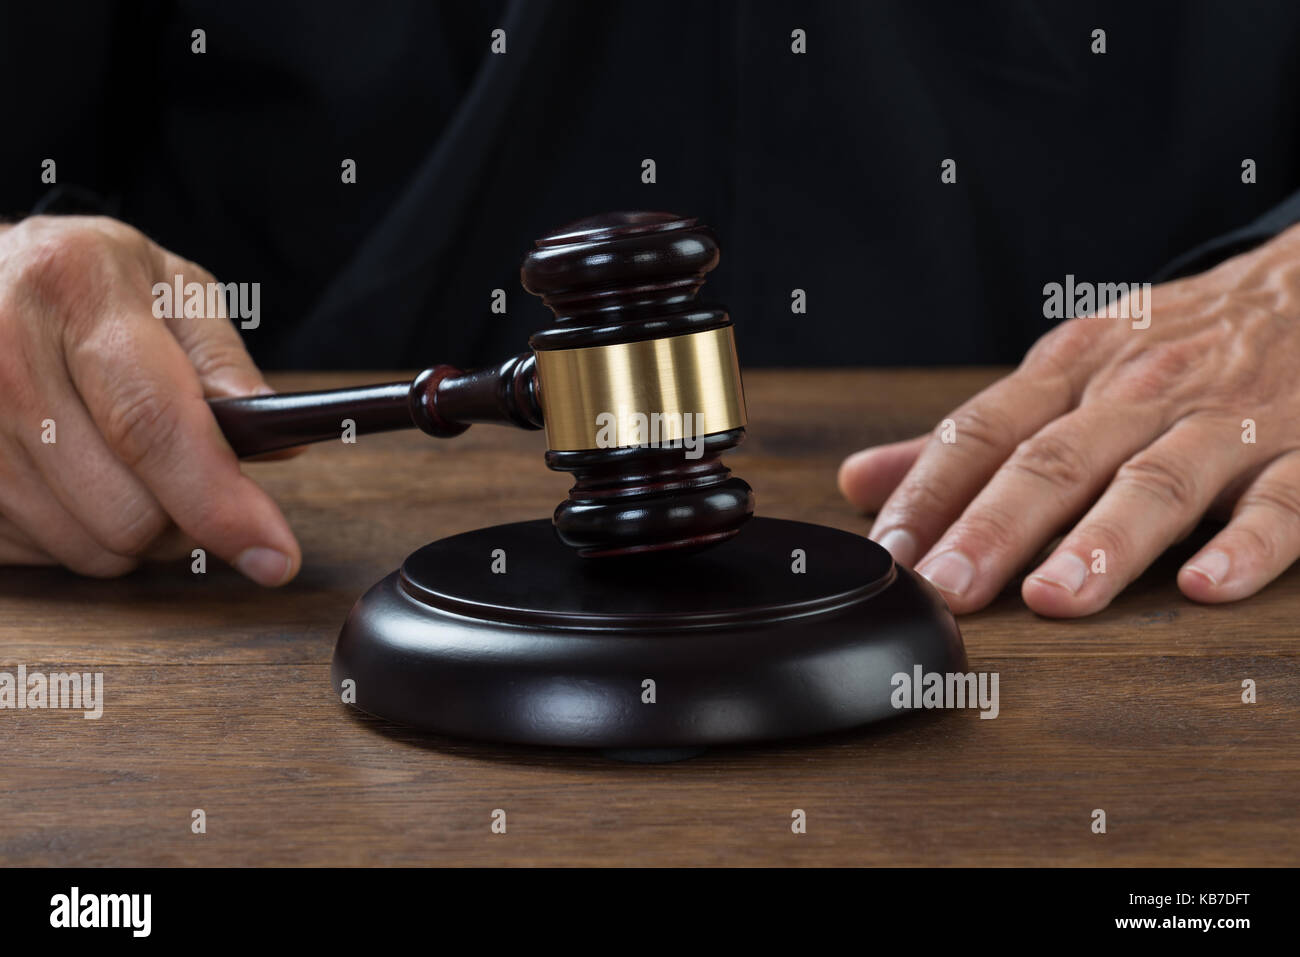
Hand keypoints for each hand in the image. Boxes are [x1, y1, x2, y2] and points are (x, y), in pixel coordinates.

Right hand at [0, 215, 299, 584]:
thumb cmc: (84, 284)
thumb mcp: (168, 288)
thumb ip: (224, 365)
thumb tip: (280, 445)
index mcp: (74, 287)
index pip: (152, 424)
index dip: (218, 503)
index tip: (275, 556)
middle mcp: (1, 348)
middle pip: (123, 509)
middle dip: (185, 522)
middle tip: (196, 487)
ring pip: (82, 546)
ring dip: (129, 534)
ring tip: (126, 469)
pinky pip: (34, 553)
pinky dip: (71, 534)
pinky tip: (69, 478)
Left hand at [839, 221, 1299, 615]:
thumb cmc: (1176, 343)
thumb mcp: (1068, 369)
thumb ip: (970, 437)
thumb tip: (860, 482)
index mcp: (1070, 372)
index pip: (982, 432)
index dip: (930, 492)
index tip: (890, 554)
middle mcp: (1135, 394)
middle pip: (1054, 461)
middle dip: (995, 526)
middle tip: (949, 587)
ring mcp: (1222, 422)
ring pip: (1156, 481)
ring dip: (1103, 540)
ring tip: (1056, 595)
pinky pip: (1281, 501)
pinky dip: (1247, 543)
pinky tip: (1206, 585)